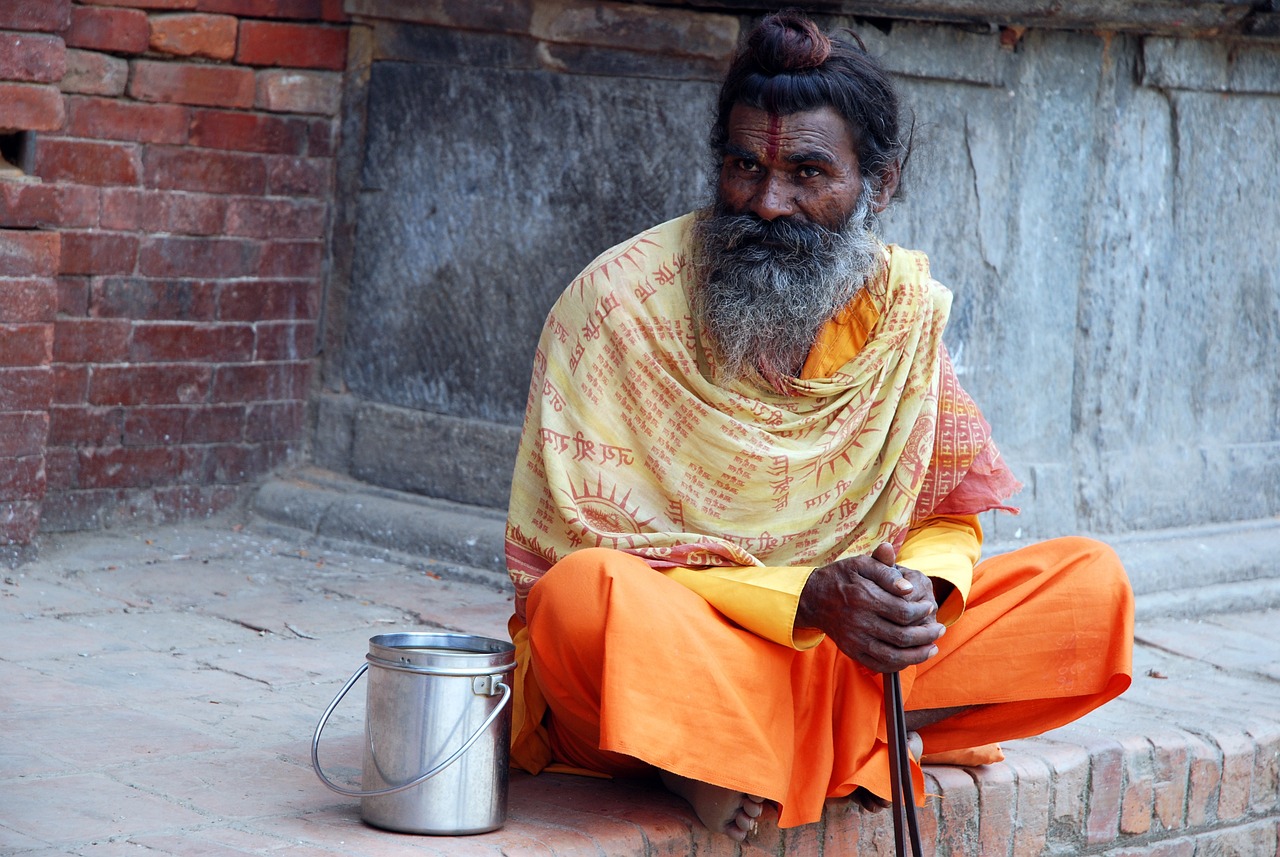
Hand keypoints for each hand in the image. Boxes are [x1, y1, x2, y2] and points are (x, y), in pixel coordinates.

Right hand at [795, 543, 944, 672]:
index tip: (930, 607)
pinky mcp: (852, 652)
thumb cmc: (842, 577)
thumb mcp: (862, 563)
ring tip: (933, 648)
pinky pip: (879, 665)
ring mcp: (855, 640)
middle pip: (903, 636)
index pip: (904, 612)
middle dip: (927, 635)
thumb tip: (908, 588)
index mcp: (864, 598)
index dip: (922, 612)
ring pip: (894, 656)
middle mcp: (859, 622)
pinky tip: (912, 657)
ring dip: (918, 655)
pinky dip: (899, 665)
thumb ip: (886, 572)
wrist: (813, 598)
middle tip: (940, 629)